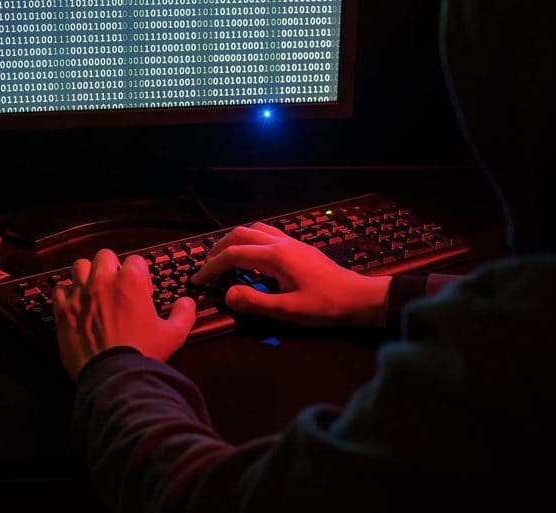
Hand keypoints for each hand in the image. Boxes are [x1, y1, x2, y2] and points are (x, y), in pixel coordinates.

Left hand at [52, 249, 196, 381]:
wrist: (113, 376)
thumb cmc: (144, 352)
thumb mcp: (174, 334)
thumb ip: (183, 313)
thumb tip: (186, 302)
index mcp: (131, 280)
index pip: (136, 261)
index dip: (140, 275)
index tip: (141, 293)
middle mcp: (104, 280)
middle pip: (104, 256)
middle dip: (111, 267)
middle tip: (116, 288)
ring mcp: (80, 293)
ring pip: (79, 267)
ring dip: (87, 275)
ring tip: (93, 292)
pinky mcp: (63, 309)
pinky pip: (59, 289)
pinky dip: (66, 294)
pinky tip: (75, 306)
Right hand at [191, 223, 391, 327]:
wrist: (358, 297)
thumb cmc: (325, 306)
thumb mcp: (288, 311)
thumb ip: (255, 302)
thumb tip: (227, 294)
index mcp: (275, 257)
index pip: (233, 255)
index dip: (211, 267)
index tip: (197, 280)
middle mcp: (280, 242)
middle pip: (239, 235)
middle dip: (217, 249)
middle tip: (206, 268)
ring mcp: (290, 241)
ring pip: (253, 229)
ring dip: (233, 241)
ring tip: (223, 259)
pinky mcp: (298, 246)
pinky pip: (265, 233)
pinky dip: (249, 240)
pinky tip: (250, 257)